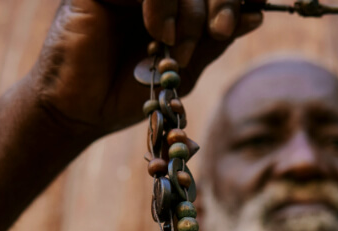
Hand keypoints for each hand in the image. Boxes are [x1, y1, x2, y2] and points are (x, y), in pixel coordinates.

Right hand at [26, 0, 263, 137]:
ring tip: (177, 48)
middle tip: (220, 30)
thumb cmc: (128, 93)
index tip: (242, 17)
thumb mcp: (184, 69)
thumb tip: (256, 15)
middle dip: (220, 0)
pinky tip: (158, 33)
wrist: (81, 113)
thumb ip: (214, 39)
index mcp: (174, 5)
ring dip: (189, 11)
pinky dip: (161, 3)